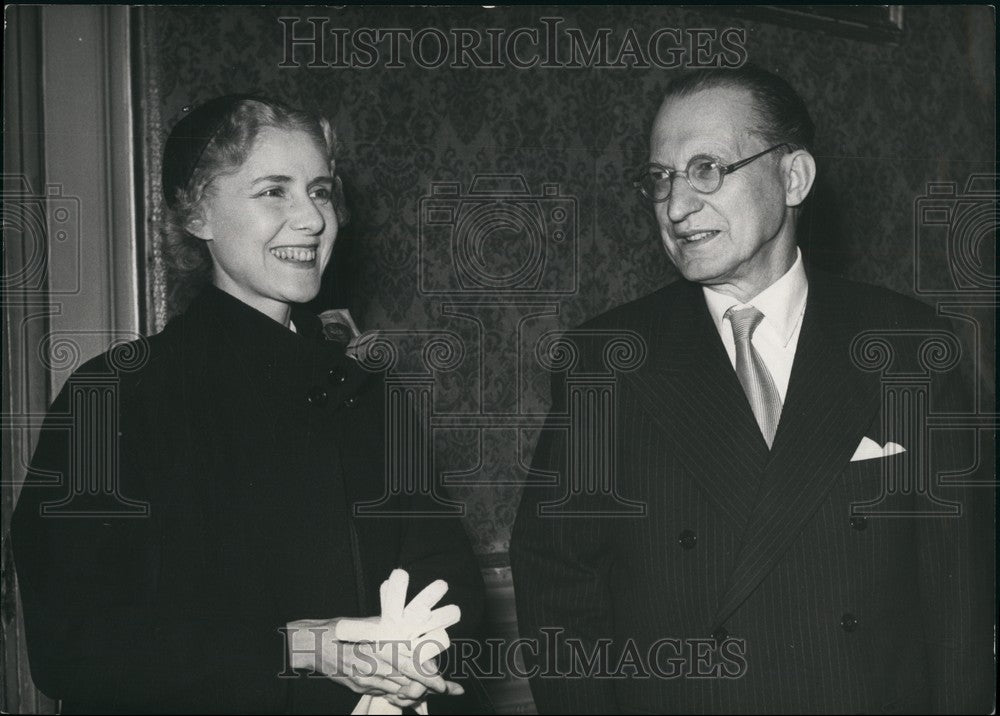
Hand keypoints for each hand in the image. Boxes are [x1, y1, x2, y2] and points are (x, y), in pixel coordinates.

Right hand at [286, 618, 463, 699]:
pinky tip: (410, 691)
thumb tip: (407, 624)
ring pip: (397, 690)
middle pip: (405, 680)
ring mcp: (363, 681)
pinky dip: (398, 692)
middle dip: (428, 686)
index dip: (425, 673)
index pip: (406, 663)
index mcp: (372, 648)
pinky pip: (384, 692)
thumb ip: (385, 626)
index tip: (440, 679)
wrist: (307, 647)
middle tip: (448, 688)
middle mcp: (369, 668)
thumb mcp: (361, 624)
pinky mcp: (358, 688)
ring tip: (434, 690)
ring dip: (416, 691)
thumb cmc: (334, 631)